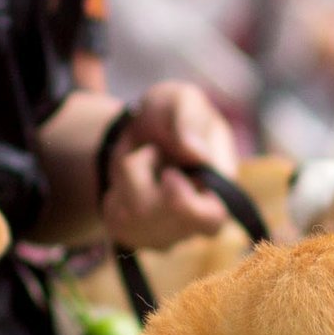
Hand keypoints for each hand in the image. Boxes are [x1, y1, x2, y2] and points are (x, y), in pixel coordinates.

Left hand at [101, 83, 239, 250]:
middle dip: (150, 181)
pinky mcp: (133, 235)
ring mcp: (163, 233)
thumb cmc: (169, 116)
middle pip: (170, 223)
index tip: (169, 174)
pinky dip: (115, 188)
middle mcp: (195, 221)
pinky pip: (114, 217)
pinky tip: (129, 179)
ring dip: (130, 172)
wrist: (137, 129)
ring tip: (142, 157)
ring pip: (135, 214)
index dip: (186, 201)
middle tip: (150, 154)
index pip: (212, 220)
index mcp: (219, 192)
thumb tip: (196, 153)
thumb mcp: (181, 99)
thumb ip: (190, 118)